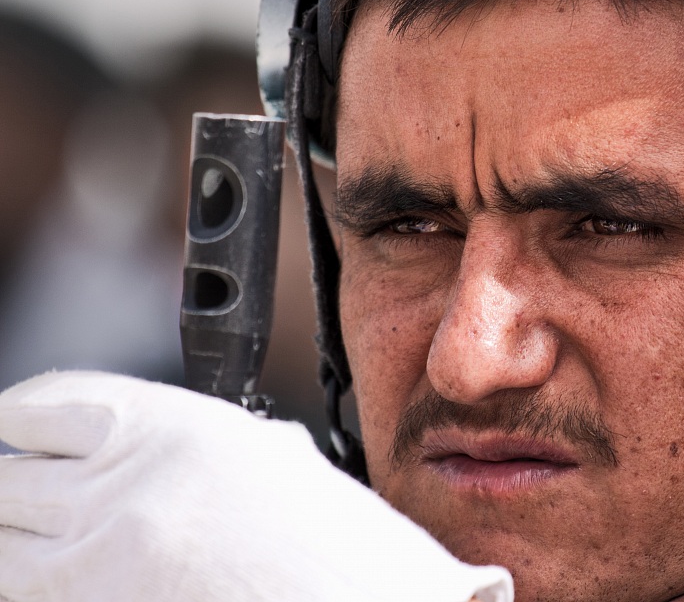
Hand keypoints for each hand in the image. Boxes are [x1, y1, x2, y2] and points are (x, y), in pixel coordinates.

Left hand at [0, 371, 512, 601]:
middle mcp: (122, 481)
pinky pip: (19, 591)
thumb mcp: (269, 462)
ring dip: (14, 538)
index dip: (20, 413)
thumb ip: (201, 447)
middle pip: (9, 471)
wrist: (347, 601)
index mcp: (170, 427)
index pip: (48, 402)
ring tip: (39, 545)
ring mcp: (94, 552)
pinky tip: (57, 581)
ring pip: (1, 537)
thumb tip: (155, 456)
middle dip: (12, 480)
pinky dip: (31, 585)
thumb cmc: (329, 544)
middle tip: (22, 492)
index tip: (12, 423)